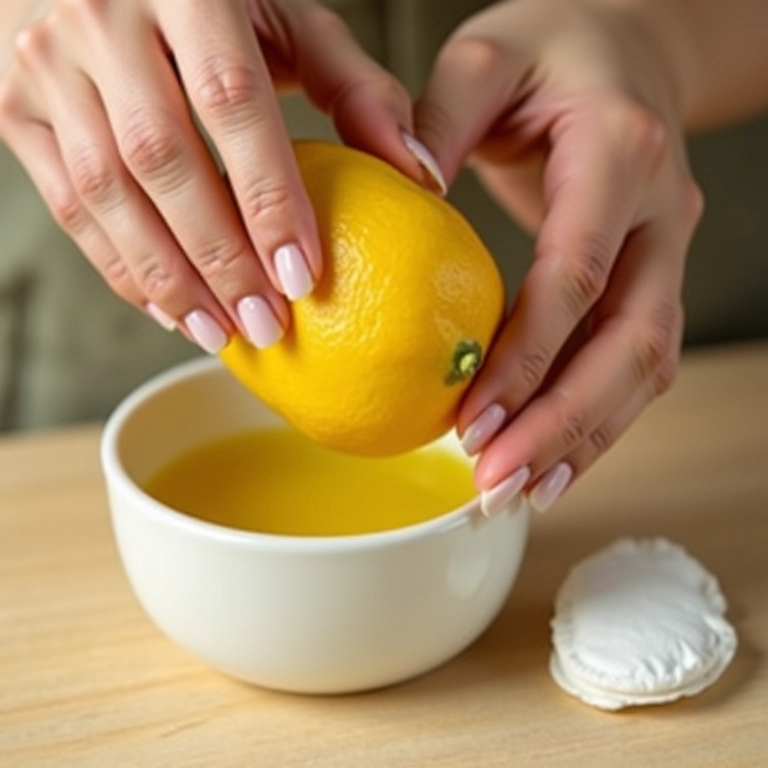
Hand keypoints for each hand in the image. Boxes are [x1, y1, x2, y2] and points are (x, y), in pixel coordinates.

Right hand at [0, 0, 434, 351]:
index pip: (230, 100)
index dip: (268, 196)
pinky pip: (66, 202)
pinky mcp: (10, 106)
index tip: (302, 276)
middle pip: (161, 158)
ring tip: (218, 333)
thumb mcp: (283, 14)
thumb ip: (351, 84)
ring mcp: (41, 61)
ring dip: (166, 276)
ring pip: (105, 191)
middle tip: (266, 325)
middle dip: (218, 256)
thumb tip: (417, 171)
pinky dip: (118, 264)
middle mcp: (100, 17)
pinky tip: (166, 306)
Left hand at [415, 0, 703, 512]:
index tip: (474, 423)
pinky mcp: (654, 277)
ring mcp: (666, 251)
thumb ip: (438, 119)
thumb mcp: (485, 56)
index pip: (576, 276)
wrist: (628, 50)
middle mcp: (660, 213)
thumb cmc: (552, 50)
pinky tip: (555, 461)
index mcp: (619, 154)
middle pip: (627, 342)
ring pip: (644, 366)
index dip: (528, 358)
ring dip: (585, 439)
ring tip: (521, 493)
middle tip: (495, 484)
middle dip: (561, 423)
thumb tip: (400, 189)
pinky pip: (638, 363)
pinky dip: (598, 420)